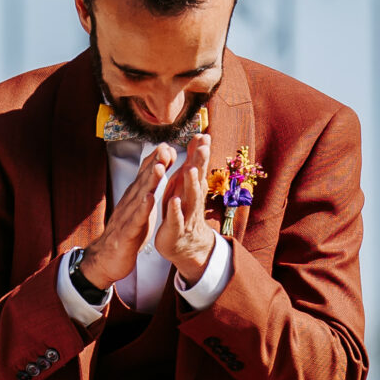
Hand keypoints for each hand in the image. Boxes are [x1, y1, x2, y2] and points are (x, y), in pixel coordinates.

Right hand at [79, 142, 176, 287]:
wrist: (108, 258)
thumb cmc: (127, 231)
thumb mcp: (140, 207)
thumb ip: (148, 188)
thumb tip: (157, 168)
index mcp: (135, 197)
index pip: (145, 174)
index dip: (156, 159)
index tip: (168, 144)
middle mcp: (129, 202)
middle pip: (143, 180)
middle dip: (155, 164)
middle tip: (165, 148)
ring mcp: (127, 216)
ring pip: (140, 196)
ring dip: (149, 182)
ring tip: (160, 168)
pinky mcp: (127, 232)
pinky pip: (135, 219)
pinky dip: (142, 209)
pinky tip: (148, 199)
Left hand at [156, 133, 217, 284]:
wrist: (183, 244)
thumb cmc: (182, 208)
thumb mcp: (185, 184)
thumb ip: (192, 162)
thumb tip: (200, 139)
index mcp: (191, 187)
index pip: (198, 166)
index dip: (201, 152)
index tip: (204, 136)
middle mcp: (191, 198)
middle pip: (198, 179)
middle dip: (200, 163)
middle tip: (204, 147)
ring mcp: (185, 213)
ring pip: (190, 198)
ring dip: (190, 184)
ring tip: (190, 169)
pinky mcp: (175, 228)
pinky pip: (176, 218)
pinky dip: (175, 210)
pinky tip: (174, 201)